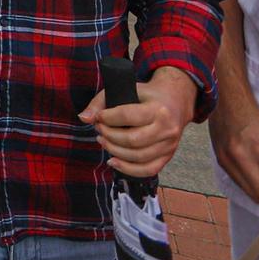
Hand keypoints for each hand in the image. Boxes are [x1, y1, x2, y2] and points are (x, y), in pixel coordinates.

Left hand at [80, 67, 196, 179]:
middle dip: (109, 136)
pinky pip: (148, 169)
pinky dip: (128, 169)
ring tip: (103, 141)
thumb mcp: (126, 90)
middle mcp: (167, 129)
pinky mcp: (168, 156)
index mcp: (158, 109)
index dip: (107, 118)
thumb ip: (101, 102)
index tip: (99, 117)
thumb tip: (83, 118)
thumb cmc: (146, 96)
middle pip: (132, 140)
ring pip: (138, 156)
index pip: (127, 116)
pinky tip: (113, 161)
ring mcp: (169, 145)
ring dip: (114, 151)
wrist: (175, 102)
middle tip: (99, 129)